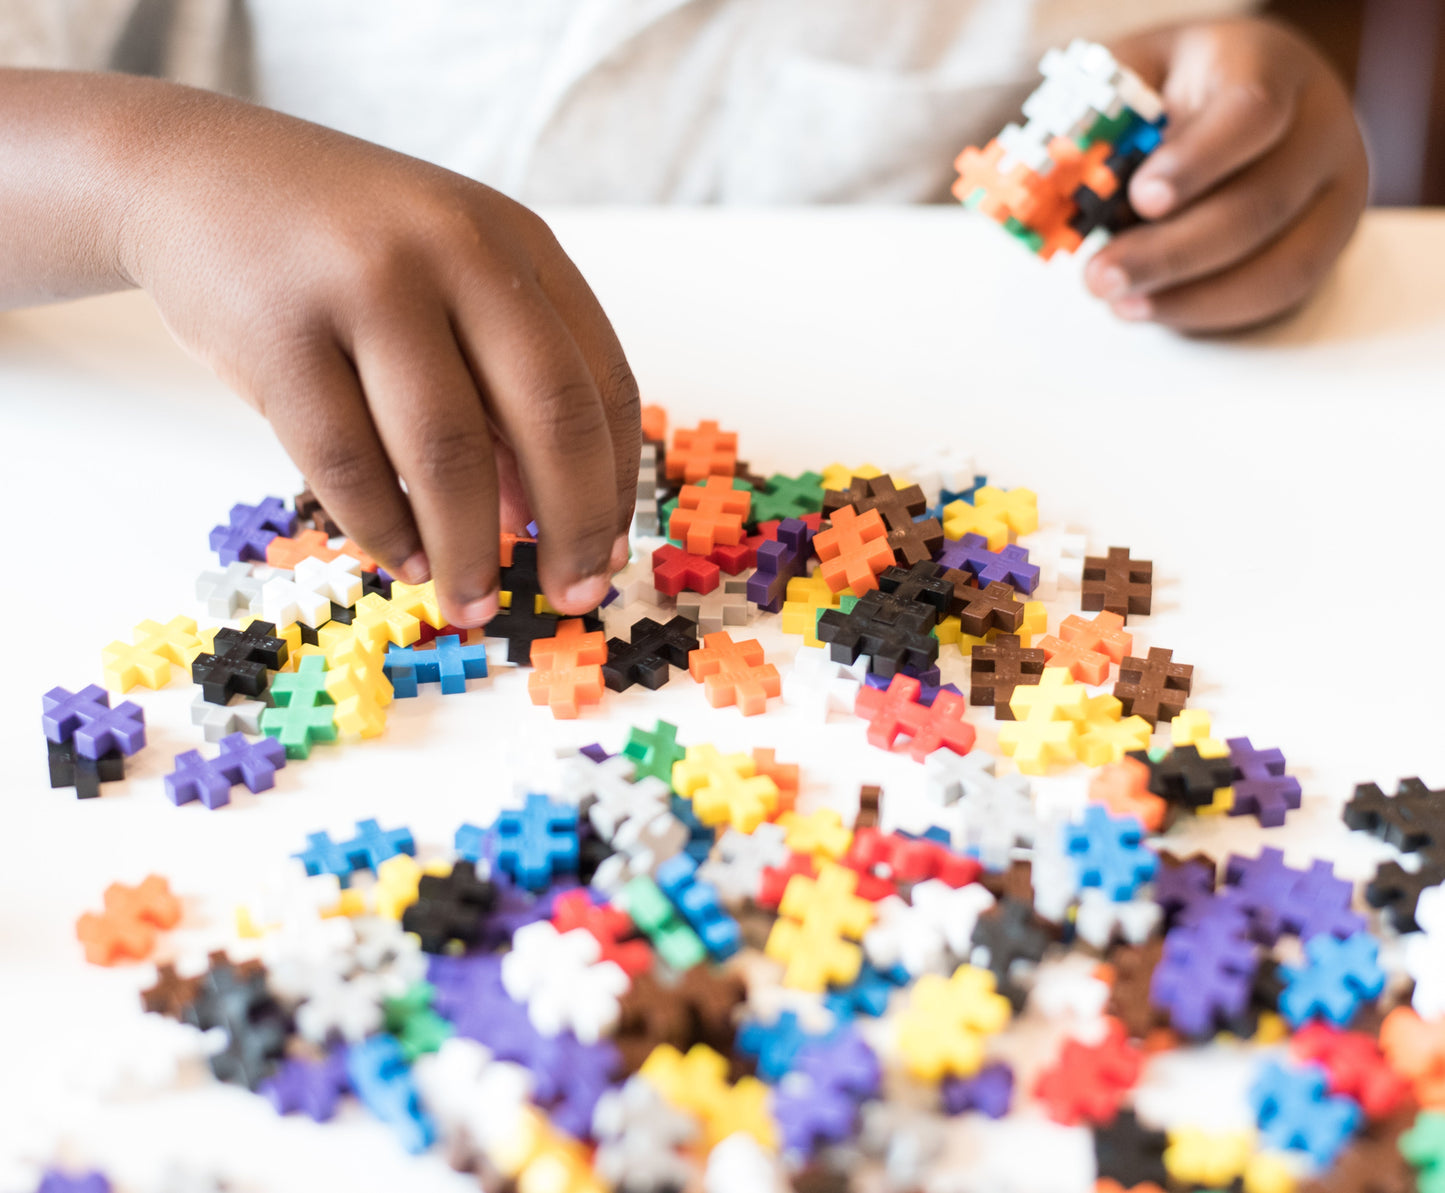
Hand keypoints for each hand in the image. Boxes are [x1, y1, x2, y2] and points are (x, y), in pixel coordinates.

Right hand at [120, 88, 637, 625]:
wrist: (194, 175)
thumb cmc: (342, 250)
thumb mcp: (448, 285)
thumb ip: (500, 387)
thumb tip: (541, 519)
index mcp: (519, 243)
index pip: (602, 384)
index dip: (614, 484)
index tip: (608, 554)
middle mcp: (456, 252)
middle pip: (550, 417)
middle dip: (570, 526)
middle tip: (570, 598)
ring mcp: (366, 286)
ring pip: (447, 453)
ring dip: (469, 548)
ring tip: (470, 602)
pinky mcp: (279, 332)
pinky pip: (346, 462)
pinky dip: (384, 529)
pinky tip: (404, 559)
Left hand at [1086, 17, 1368, 332]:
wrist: (1240, 89)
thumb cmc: (1176, 87)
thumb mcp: (1132, 75)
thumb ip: (1098, 118)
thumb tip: (1049, 177)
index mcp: (1270, 66)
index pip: (1251, 112)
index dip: (1197, 162)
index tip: (1140, 198)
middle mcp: (1320, 127)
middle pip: (1260, 204)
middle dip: (1172, 253)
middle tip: (1101, 277)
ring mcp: (1334, 190)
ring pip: (1279, 265)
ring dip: (1191, 298)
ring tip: (1118, 301)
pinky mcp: (1326, 243)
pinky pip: (1277, 295)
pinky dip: (1210, 311)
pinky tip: (1152, 307)